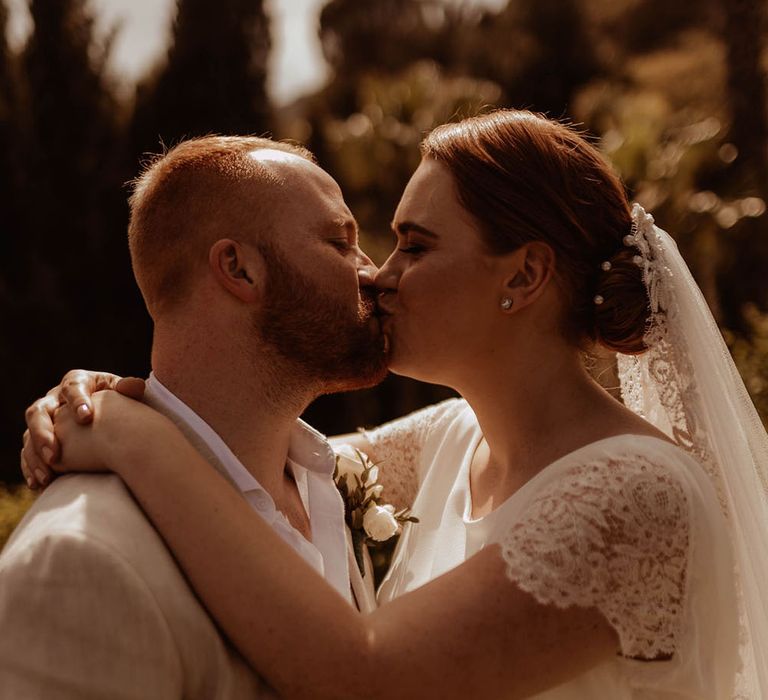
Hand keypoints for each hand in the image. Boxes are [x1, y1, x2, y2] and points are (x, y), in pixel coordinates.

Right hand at [21, 370, 145, 488]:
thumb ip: (129, 391)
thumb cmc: (122, 404)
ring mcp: (45, 420)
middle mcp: (55, 399)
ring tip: (47, 477)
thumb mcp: (127, 395)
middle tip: (54, 455)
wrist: (115, 419)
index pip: (72, 388)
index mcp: (77, 382)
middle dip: (43, 434)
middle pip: (38, 412)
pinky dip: (32, 468)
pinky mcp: (40, 439)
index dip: (77, 402)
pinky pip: (28, 453)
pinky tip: (39, 484)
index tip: (87, 417)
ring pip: (29, 435)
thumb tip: (135, 386)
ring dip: (35, 457)